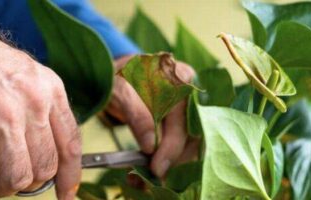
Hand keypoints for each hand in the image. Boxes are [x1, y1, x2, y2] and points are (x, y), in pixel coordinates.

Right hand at [0, 25, 80, 198]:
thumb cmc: (0, 70)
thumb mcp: (36, 82)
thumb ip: (50, 116)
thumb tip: (57, 162)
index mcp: (52, 92)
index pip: (70, 145)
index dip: (71, 175)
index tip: (67, 193)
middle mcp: (33, 103)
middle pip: (45, 168)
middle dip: (31, 182)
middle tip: (17, 177)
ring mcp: (5, 115)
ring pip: (18, 177)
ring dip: (5, 185)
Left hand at [106, 55, 199, 177]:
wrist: (118, 75)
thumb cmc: (119, 77)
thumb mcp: (121, 90)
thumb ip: (137, 115)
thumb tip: (150, 146)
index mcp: (181, 79)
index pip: (184, 120)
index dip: (172, 147)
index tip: (156, 168)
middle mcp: (191, 94)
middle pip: (193, 135)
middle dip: (172, 160)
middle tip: (150, 177)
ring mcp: (189, 108)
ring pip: (190, 143)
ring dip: (170, 163)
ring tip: (146, 177)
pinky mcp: (183, 121)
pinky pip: (183, 144)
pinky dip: (168, 158)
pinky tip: (152, 168)